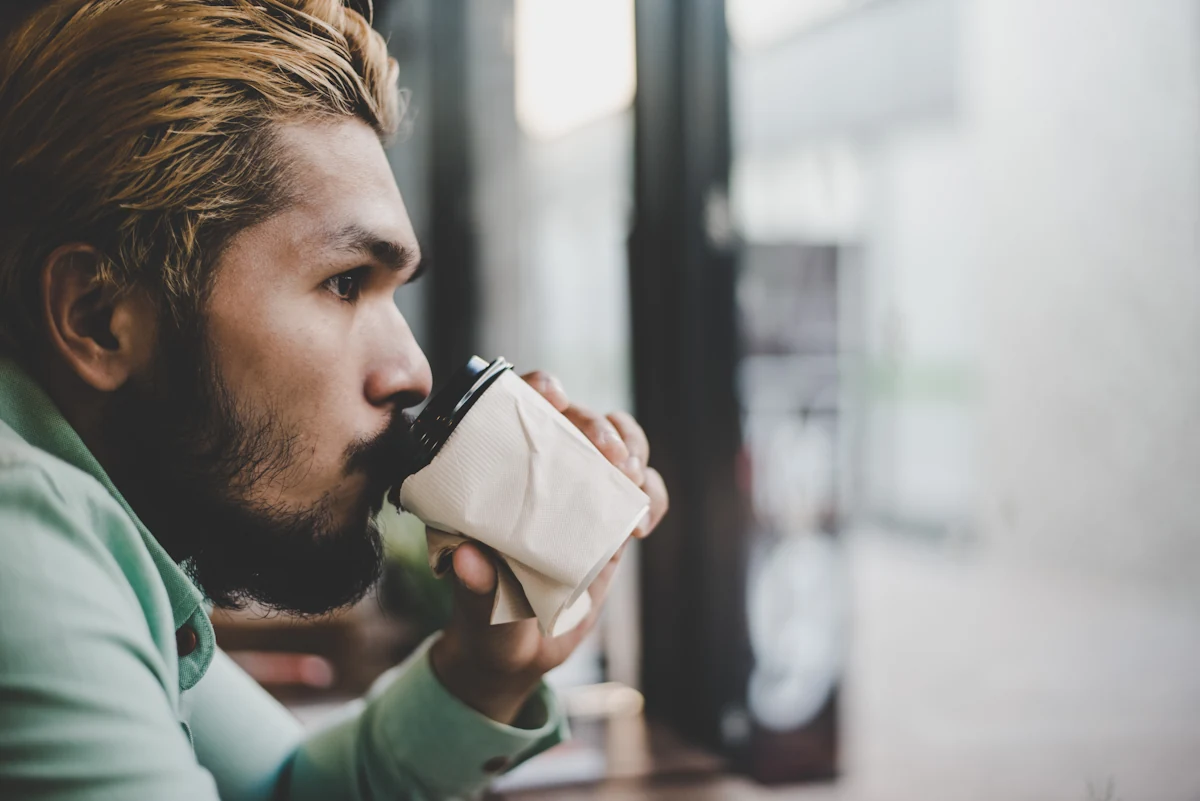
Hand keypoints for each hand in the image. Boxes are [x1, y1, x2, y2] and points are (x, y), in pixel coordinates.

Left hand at [429, 370, 668, 723]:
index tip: (554, 397)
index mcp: (498, 474)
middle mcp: (542, 473)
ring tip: (631, 479)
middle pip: (577, 418)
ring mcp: (580, 492)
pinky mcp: (611, 518)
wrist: (518, 654)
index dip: (539, 389)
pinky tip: (641, 527)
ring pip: (618, 442)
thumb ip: (473, 584)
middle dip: (599, 426)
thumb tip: (468, 561)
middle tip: (610, 457)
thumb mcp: (474, 605)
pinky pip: (645, 491)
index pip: (516, 407)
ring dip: (632, 448)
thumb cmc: (484, 621)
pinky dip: (653, 497)